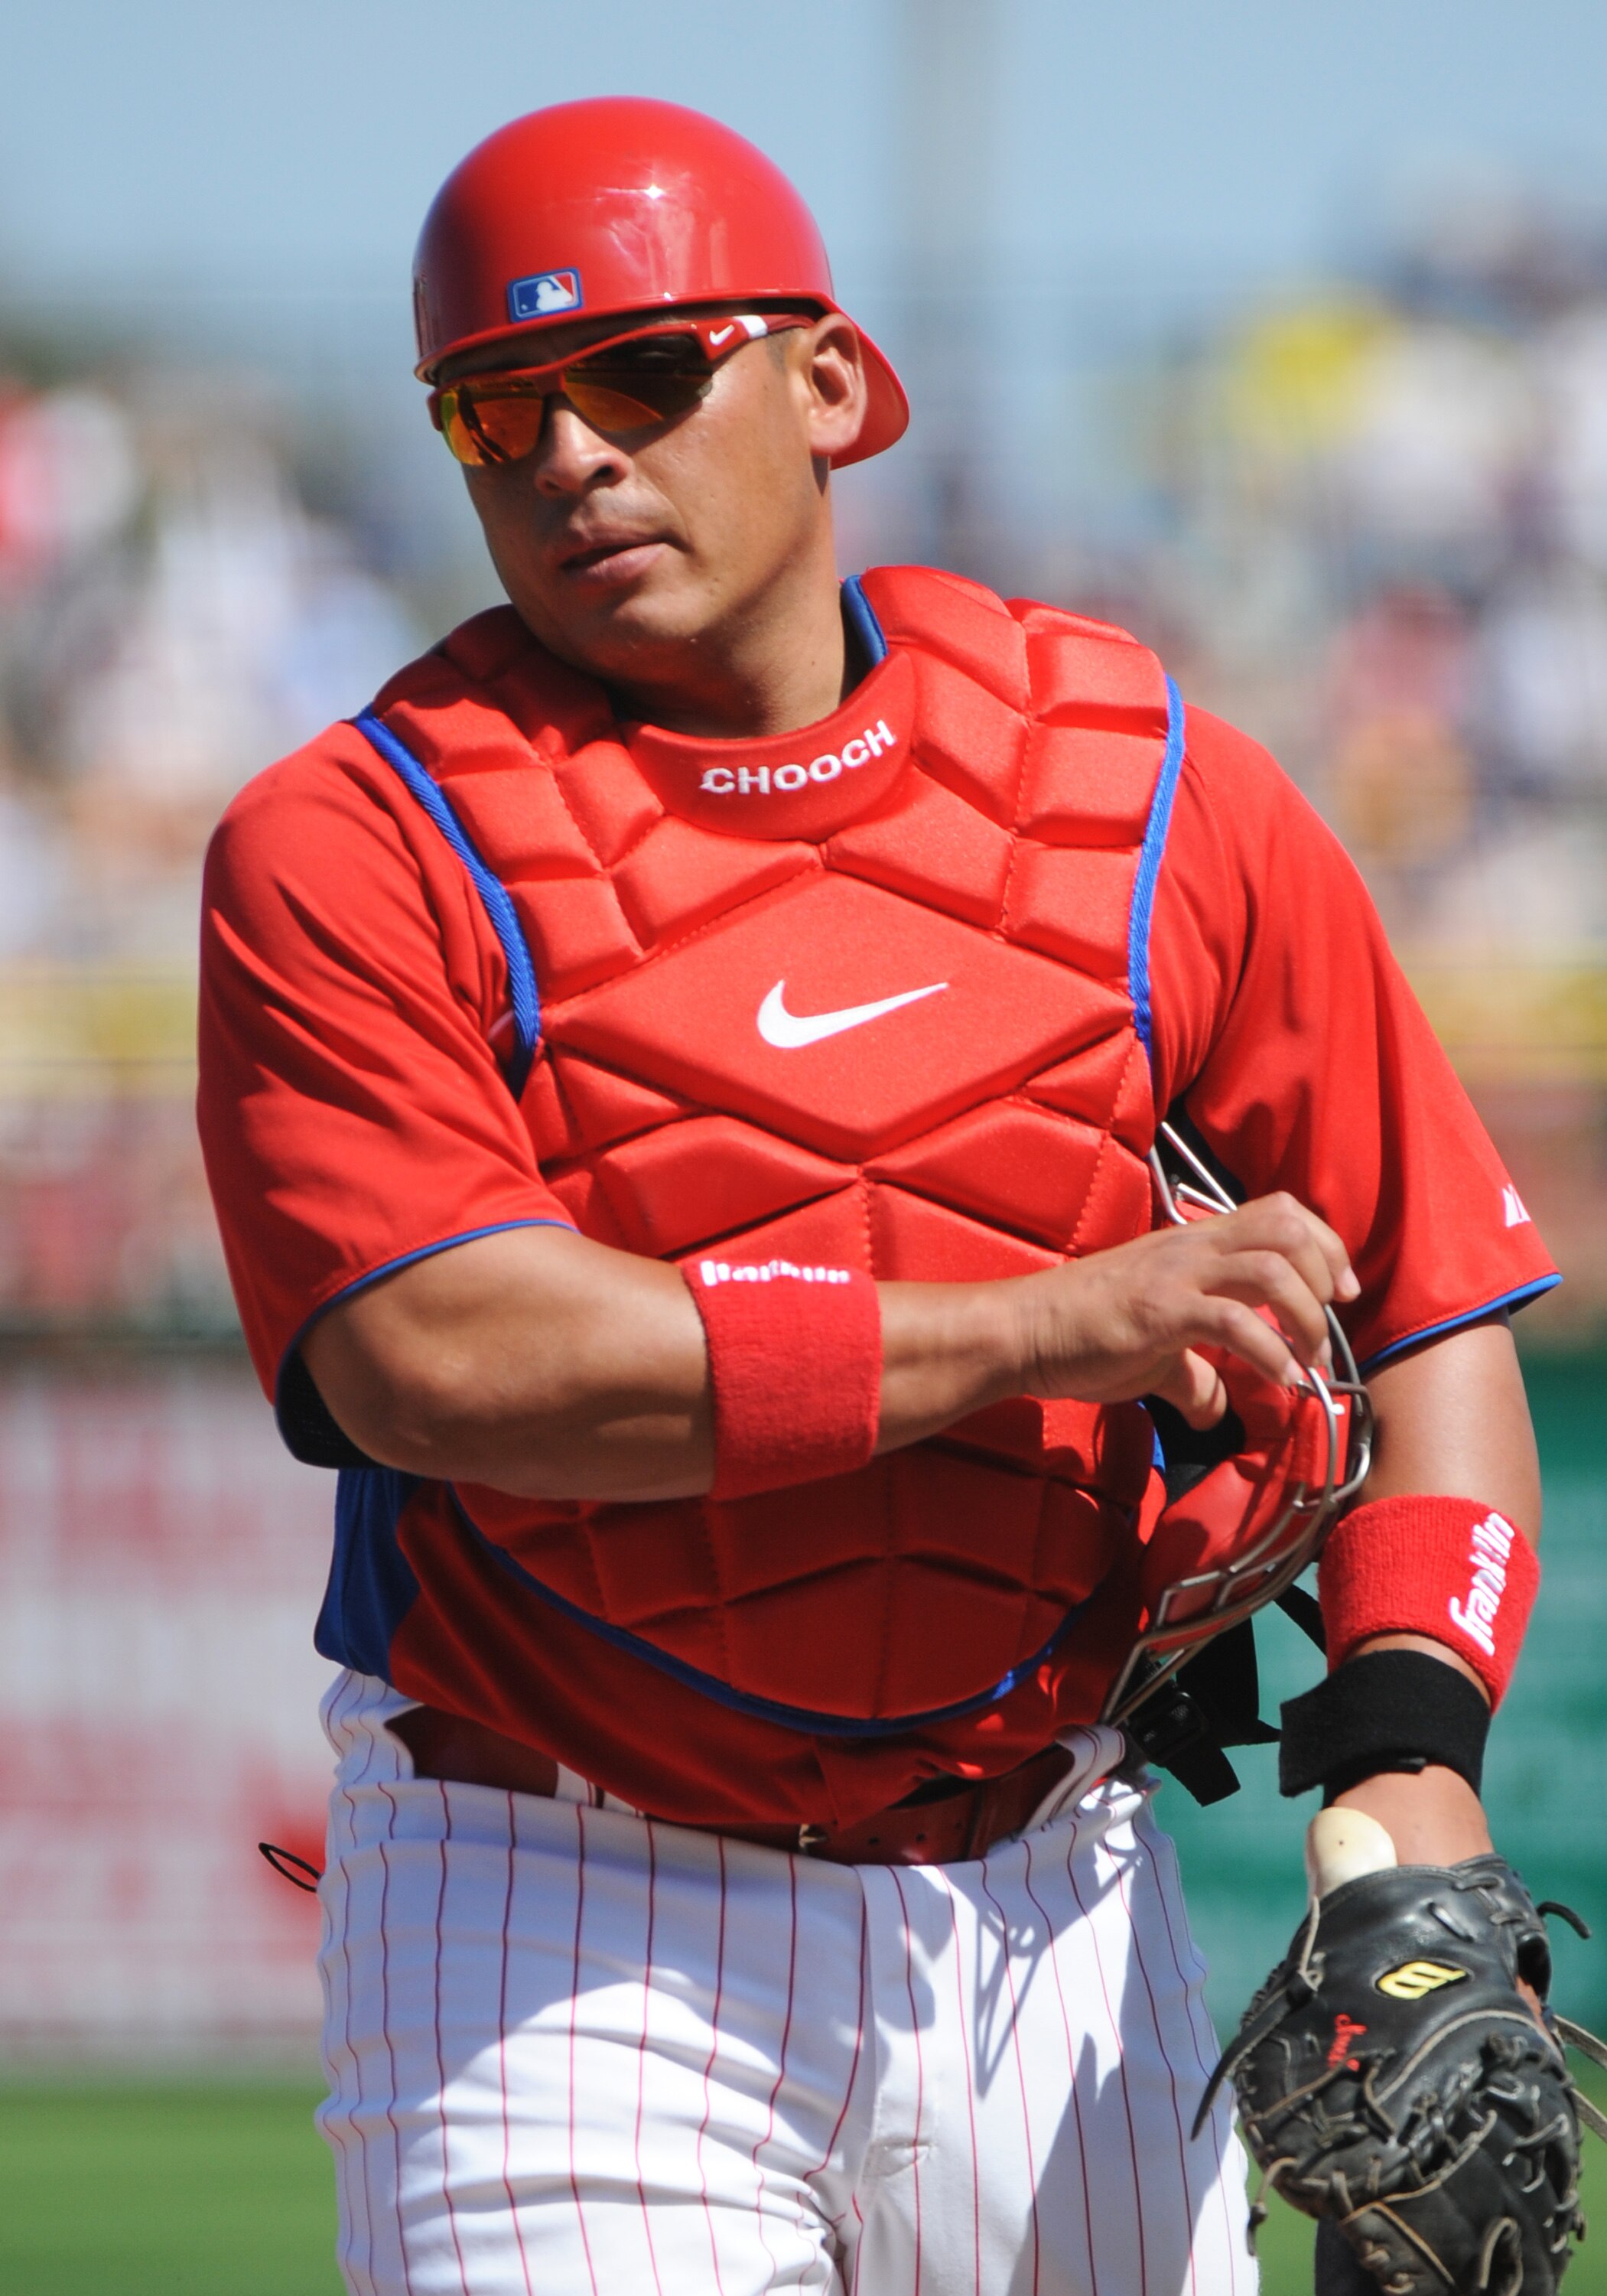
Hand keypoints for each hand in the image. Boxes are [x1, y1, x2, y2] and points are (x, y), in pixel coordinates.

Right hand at [1017, 1192, 1358, 1427]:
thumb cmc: (1084, 1333)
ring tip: (1307, 1357)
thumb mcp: (1154, 1352)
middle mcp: (1193, 1248)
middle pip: (1287, 1227)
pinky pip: (1233, 1321)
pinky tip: (1277, 1379)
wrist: (1025, 1332)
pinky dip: (1269, 1352)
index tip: (1337, 1293)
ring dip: (1305, 1314)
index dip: (1324, 1245)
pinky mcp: (1160, 1312)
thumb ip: (1192, 1375)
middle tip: (1328, 1322)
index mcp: (1196, 1244)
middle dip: (1325, 1272)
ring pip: (1271, 1267)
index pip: (1280, 1213)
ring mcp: (1177, 1276)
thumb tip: (1212, 1412)